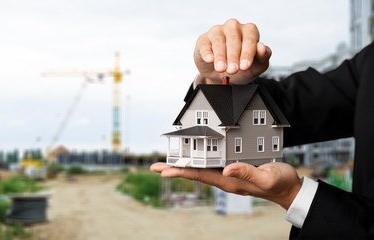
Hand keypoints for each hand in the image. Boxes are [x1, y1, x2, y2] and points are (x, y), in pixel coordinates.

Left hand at [150, 162, 301, 209]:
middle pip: (195, 173)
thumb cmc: (280, 183)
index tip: (163, 171)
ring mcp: (228, 175)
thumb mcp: (267, 177)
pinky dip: (199, 159)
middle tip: (154, 167)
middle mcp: (225, 179)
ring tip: (168, 162)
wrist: (288, 188)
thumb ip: (248, 173)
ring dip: (184, 165)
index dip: (181, 172)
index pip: (200, 175)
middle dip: (175, 169)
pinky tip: (194, 157)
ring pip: (201, 168)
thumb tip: (226, 169)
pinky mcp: (234, 169)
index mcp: (230, 181)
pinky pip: (211, 164)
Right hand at [195, 18, 271, 84]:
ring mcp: (217, 32)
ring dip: (220, 56)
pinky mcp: (203, 40)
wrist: (223, 77)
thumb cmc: (241, 68)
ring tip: (221, 68)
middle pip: (234, 39)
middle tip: (233, 70)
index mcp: (249, 31)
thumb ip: (264, 56)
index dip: (247, 53)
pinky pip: (204, 44)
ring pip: (219, 41)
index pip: (250, 39)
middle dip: (233, 56)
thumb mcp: (257, 66)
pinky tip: (210, 60)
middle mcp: (233, 27)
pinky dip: (207, 53)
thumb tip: (262, 47)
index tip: (245, 66)